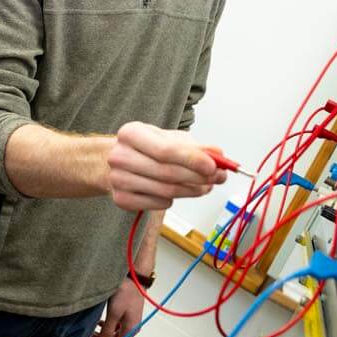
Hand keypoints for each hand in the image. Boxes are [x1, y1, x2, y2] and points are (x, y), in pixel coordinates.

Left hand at [90, 278, 144, 336]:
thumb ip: (108, 330)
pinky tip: (100, 323)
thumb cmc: (126, 292)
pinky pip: (117, 328)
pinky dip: (108, 328)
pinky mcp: (128, 315)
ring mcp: (130, 322)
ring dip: (104, 336)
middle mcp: (132, 328)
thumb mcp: (114, 312)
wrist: (135, 278)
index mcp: (130, 330)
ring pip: (116, 336)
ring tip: (93, 330)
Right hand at [106, 122, 227, 210]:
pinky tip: (175, 192)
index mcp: (131, 133)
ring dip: (191, 191)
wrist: (118, 162)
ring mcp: (118, 179)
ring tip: (203, 187)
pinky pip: (158, 203)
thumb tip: (219, 154)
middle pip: (167, 172)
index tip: (214, 166)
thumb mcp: (169, 139)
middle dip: (197, 177)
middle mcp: (120, 156)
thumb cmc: (147, 148)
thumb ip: (195, 147)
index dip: (193, 160)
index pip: (166, 150)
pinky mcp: (121, 199)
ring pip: (166, 191)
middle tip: (216, 178)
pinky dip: (173, 200)